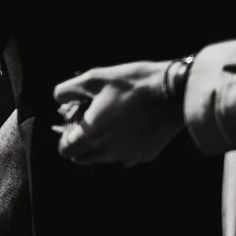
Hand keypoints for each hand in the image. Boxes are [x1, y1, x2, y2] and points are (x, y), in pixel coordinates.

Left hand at [53, 61, 184, 166]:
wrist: (176, 92)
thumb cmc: (132, 83)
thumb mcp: (93, 78)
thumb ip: (68, 90)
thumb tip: (59, 99)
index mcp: (92, 135)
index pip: (66, 150)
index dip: (64, 137)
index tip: (72, 122)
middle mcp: (109, 152)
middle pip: (83, 157)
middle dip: (80, 142)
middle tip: (89, 121)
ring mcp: (130, 155)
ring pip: (105, 157)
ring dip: (101, 145)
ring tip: (111, 120)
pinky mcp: (148, 154)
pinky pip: (127, 155)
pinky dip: (123, 145)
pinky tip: (131, 126)